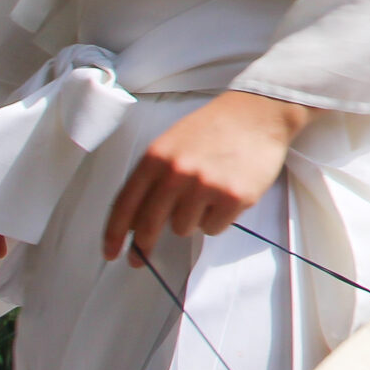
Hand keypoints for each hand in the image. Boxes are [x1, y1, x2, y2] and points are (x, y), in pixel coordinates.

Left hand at [102, 90, 308, 263]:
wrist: (258, 112)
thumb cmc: (214, 128)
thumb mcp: (172, 143)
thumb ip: (152, 177)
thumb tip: (135, 220)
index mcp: (156, 157)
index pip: (125, 204)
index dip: (113, 234)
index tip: (110, 253)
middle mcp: (177, 173)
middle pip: (149, 225)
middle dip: (144, 244)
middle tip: (141, 256)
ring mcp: (206, 186)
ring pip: (183, 228)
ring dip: (192, 219)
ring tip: (208, 194)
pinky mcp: (233, 198)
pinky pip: (213, 228)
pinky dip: (218, 218)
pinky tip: (227, 195)